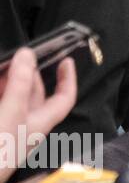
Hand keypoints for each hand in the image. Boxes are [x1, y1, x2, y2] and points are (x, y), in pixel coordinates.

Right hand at [0, 48, 76, 182]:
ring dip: (7, 82)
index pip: (63, 99)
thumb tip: (28, 55)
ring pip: (11, 98)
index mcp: (40, 123)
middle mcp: (25, 125)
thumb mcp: (11, 113)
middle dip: (26, 74)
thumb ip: (20, 85)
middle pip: (32, 94)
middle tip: (17, 56)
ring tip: (1, 66)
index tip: (67, 60)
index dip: (68, 79)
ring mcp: (7, 127)